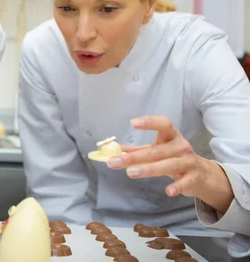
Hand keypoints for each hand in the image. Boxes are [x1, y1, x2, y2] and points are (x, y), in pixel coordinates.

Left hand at [107, 116, 233, 212]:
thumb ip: (136, 150)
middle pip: (157, 150)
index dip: (150, 123)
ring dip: (148, 169)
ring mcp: (188, 161)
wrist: (202, 174)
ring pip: (168, 164)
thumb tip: (112, 149)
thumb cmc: (173, 157)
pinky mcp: (194, 177)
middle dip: (134, 156)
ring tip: (130, 173)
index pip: (164, 124)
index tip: (132, 123)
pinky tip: (168, 191)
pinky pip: (185, 182)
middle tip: (114, 161)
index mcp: (171, 136)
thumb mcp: (157, 150)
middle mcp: (181, 146)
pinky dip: (177, 186)